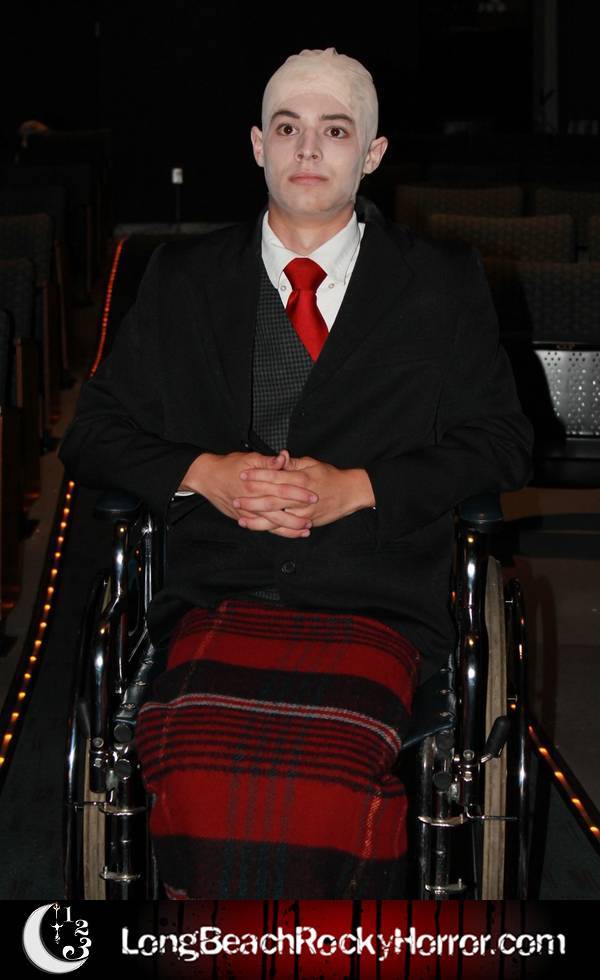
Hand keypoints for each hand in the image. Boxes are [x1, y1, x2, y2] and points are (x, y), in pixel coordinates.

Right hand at [179, 450, 317, 537]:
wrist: (207, 477)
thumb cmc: (229, 465)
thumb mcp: (250, 458)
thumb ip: (269, 461)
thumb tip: (283, 457)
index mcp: (257, 482)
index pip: (283, 488)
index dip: (299, 492)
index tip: (314, 495)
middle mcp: (253, 498)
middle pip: (280, 509)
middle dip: (298, 514)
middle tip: (314, 517)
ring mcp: (247, 511)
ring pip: (272, 523)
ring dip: (290, 528)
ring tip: (306, 529)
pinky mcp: (243, 518)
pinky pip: (262, 527)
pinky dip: (276, 531)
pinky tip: (288, 533)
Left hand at [236, 449, 374, 530]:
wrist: (351, 492)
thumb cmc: (330, 475)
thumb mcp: (312, 463)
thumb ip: (293, 463)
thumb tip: (279, 457)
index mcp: (302, 478)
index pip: (275, 476)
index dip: (258, 475)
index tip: (243, 474)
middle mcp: (302, 496)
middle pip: (272, 499)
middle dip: (252, 500)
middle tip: (236, 499)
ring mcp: (305, 512)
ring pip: (277, 517)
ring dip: (258, 519)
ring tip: (241, 519)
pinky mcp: (308, 521)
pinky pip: (287, 528)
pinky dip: (272, 529)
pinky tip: (260, 529)